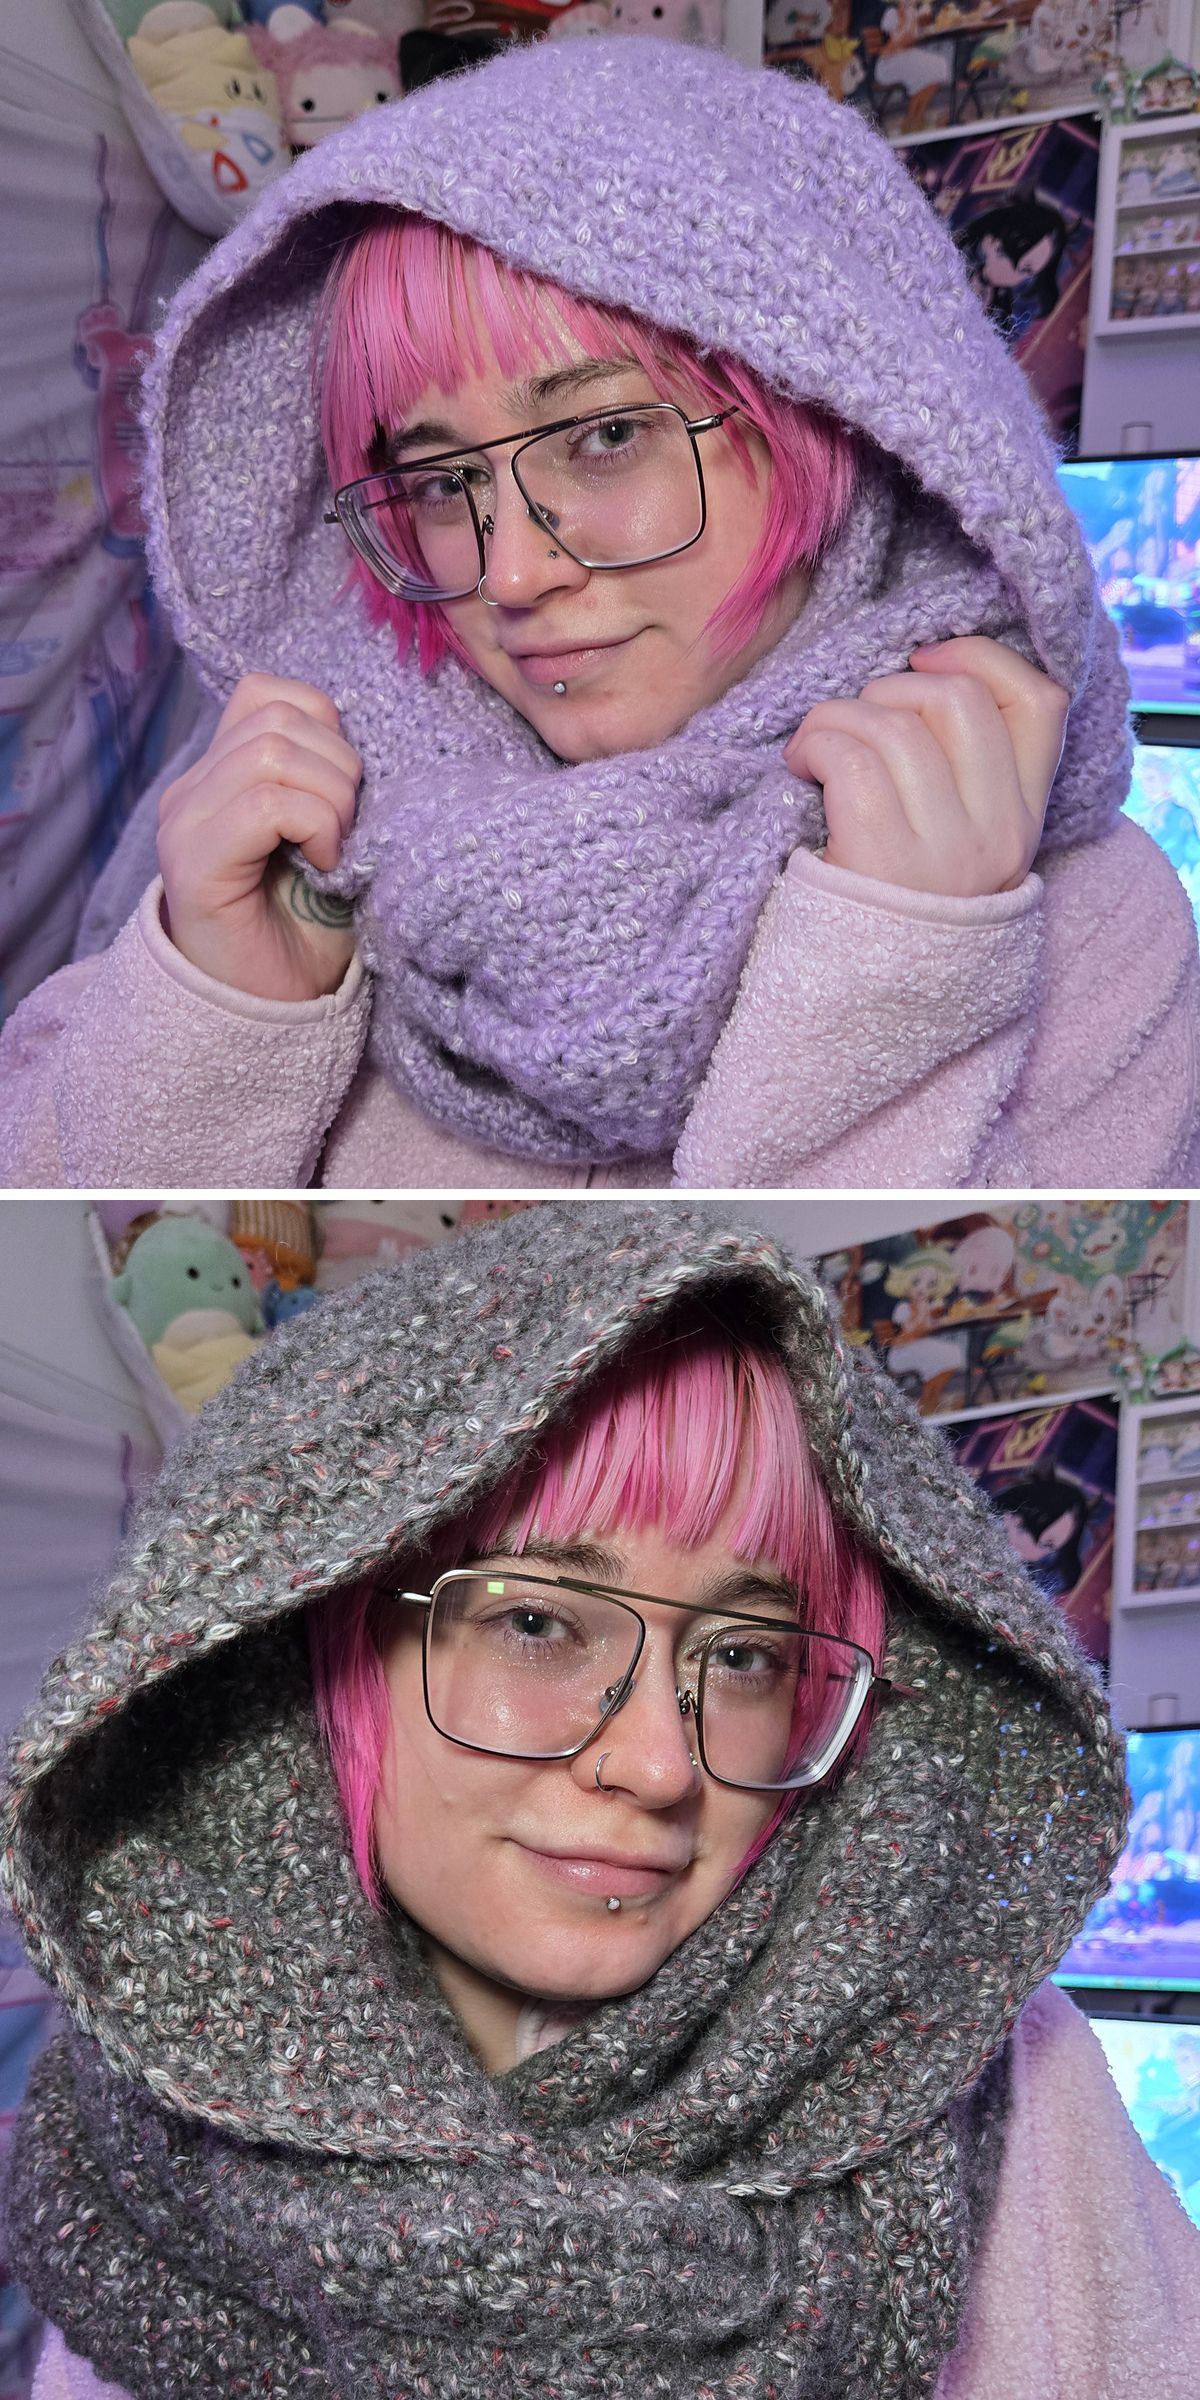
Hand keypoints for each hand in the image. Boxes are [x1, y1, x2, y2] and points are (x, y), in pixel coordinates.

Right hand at [158, 673, 361, 1001]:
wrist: (270, 1017)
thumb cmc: (306, 935)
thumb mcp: (329, 842)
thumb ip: (329, 784)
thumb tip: (371, 742)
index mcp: (220, 776)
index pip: (270, 695)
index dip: (326, 727)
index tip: (346, 793)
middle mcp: (192, 791)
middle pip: (278, 719)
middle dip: (340, 767)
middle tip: (349, 831)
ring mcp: (186, 823)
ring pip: (273, 753)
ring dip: (331, 800)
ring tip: (336, 852)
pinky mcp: (195, 861)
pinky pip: (267, 804)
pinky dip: (315, 827)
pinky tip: (325, 867)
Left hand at [783, 636, 1068, 899]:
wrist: (855, 1012)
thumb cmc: (887, 909)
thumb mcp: (951, 843)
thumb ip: (958, 772)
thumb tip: (917, 676)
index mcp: (1024, 819)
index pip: (1040, 702)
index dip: (980, 657)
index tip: (923, 660)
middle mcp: (998, 834)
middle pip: (956, 699)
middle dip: (889, 689)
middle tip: (853, 725)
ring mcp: (946, 851)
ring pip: (895, 724)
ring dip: (836, 717)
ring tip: (814, 750)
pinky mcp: (884, 862)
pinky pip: (850, 758)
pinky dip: (814, 745)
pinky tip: (799, 769)